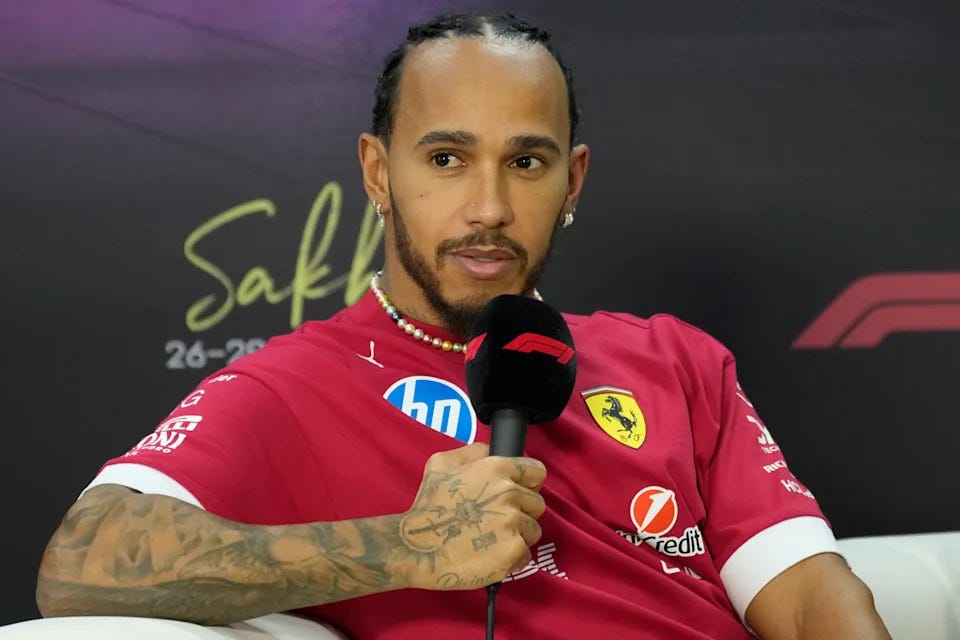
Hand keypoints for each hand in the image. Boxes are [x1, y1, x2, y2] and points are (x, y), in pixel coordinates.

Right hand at [399, 442, 546, 589]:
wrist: (415, 547)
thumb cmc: (428, 506)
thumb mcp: (442, 463)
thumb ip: (473, 451)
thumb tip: (492, 450)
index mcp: (497, 468)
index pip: (537, 472)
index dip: (528, 483)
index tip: (517, 492)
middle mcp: (509, 493)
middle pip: (537, 503)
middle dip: (521, 511)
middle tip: (495, 519)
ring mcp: (513, 523)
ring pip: (532, 530)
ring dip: (517, 535)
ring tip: (491, 538)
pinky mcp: (512, 551)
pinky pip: (525, 554)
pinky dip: (511, 558)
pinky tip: (491, 555)